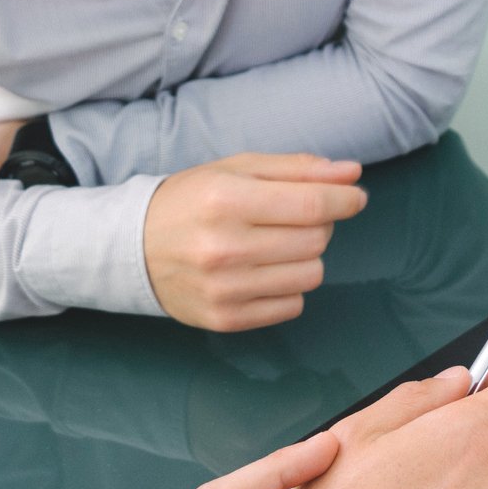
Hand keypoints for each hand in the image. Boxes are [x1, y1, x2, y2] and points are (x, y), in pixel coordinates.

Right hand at [146, 153, 368, 331]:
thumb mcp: (238, 169)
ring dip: (305, 257)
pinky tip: (263, 271)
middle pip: (315, 240)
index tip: (355, 197)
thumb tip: (352, 173)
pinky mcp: (224, 319)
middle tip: (292, 217)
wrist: (132, 248)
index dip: (345, 199)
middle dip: (318, 224)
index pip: (312, 205)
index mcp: (226, 199)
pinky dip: (289, 287)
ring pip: (310, 274)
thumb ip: (297, 169)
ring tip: (276, 244)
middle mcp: (224, 247)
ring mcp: (224, 288)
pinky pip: (292, 306)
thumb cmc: (193, 200)